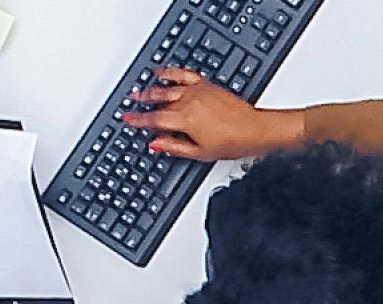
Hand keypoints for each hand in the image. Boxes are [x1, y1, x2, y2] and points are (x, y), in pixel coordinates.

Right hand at [120, 67, 301, 159]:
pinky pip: (185, 75)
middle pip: (159, 102)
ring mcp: (198, 91)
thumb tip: (155, 143)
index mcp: (186, 120)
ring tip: (139, 91)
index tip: (127, 118)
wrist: (255, 129)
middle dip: (143, 104)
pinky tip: (163, 72)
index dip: (139, 120)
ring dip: (152, 89)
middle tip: (130, 105)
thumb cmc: (233, 142)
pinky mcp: (207, 85)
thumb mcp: (200, 152)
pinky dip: (172, 72)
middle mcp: (190, 102)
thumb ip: (174, 147)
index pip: (155, 119)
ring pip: (168, 88)